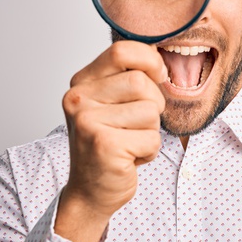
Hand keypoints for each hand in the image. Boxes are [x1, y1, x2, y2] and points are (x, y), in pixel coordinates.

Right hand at [55, 41, 166, 241]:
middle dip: (153, 104)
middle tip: (137, 124)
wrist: (90, 191)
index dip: (150, 61)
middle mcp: (79, 98)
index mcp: (81, 82)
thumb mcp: (114, 104)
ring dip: (150, 131)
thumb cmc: (109, 144)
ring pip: (150, 111)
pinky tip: (129, 159)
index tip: (158, 76)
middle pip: (141, 82)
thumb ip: (129, 77)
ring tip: (130, 142)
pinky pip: (151, 138)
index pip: (122, 50)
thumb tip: (162, 54)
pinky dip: (149, 151)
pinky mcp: (104, 145)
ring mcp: (88, 121)